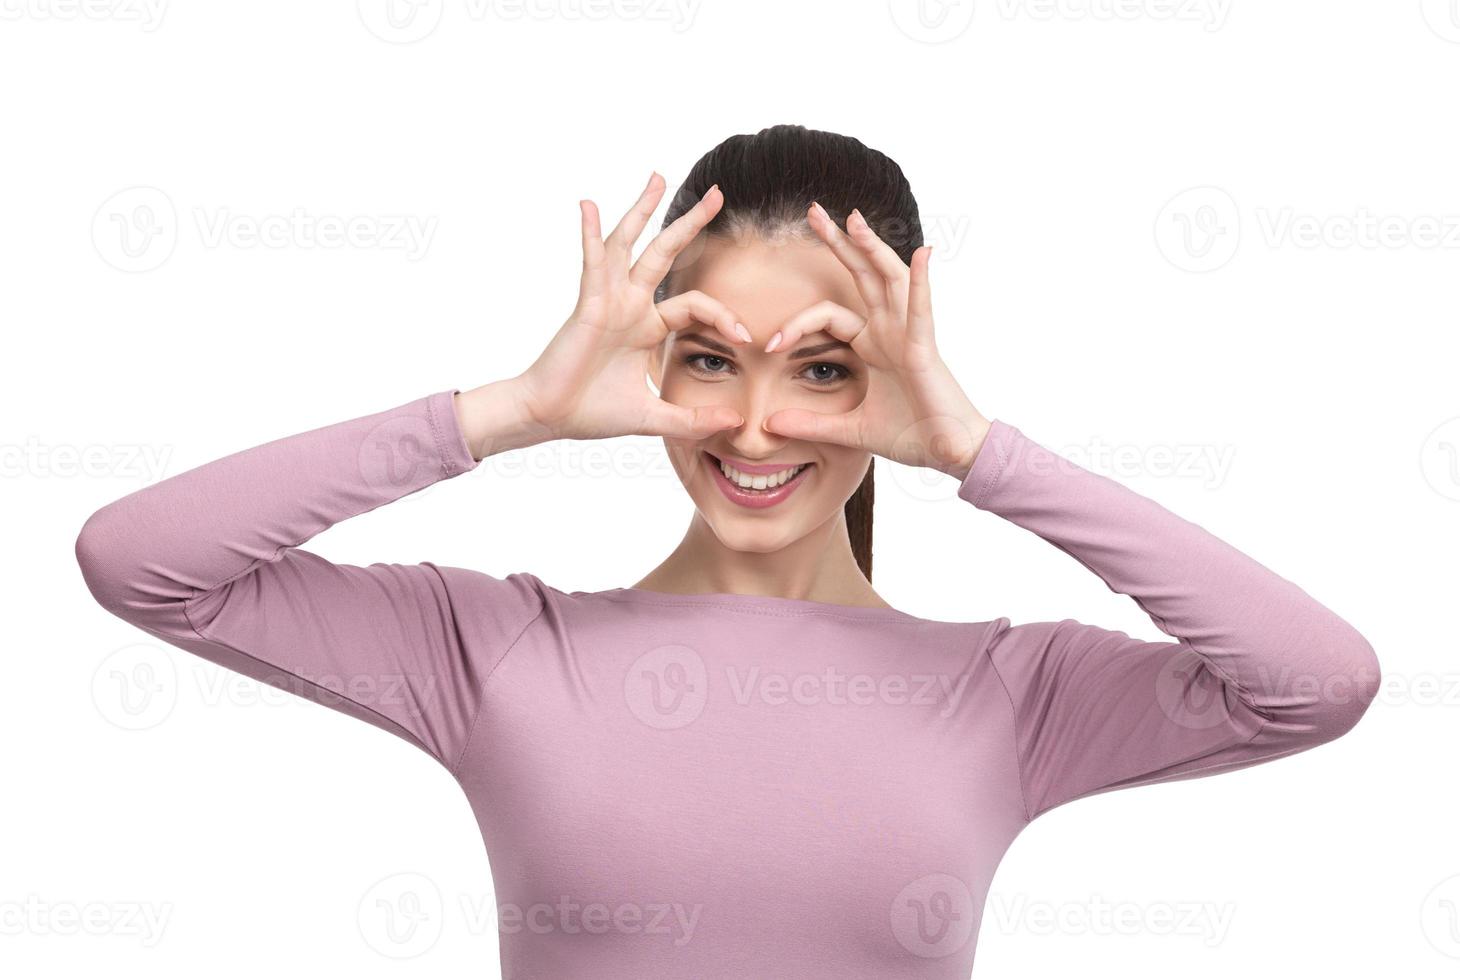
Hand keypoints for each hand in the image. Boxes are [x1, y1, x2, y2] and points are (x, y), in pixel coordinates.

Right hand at [508, 173, 752, 444]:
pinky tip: (587, 206)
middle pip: (664, 254)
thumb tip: (734, 424)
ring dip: (642, 210)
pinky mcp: (587, 305)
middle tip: (717, 194)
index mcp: (646, 326)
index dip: (723, 316)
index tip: (746, 337)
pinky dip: (589, 234)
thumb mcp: (655, 417)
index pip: (694, 304)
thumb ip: (692, 421)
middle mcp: (628, 305)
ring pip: (628, 244)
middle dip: (690, 223)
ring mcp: (607, 300)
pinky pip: (592, 263)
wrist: (549, 417)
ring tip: (658, 177)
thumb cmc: (592, 413)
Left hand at [761, 204, 990, 480]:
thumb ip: (811, 423)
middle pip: (861, 276)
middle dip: (838, 243)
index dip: (796, 325)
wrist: (947, 452)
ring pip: (889, 280)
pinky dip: (921, 282)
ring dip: (873, 248)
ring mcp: (909, 335)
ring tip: (855, 218)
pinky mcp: (925, 349)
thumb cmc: (911, 435)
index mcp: (873, 344)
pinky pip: (922, 310)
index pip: (828, 315)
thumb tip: (769, 425)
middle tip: (813, 211)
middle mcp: (890, 331)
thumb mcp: (849, 429)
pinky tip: (920, 254)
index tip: (769, 345)